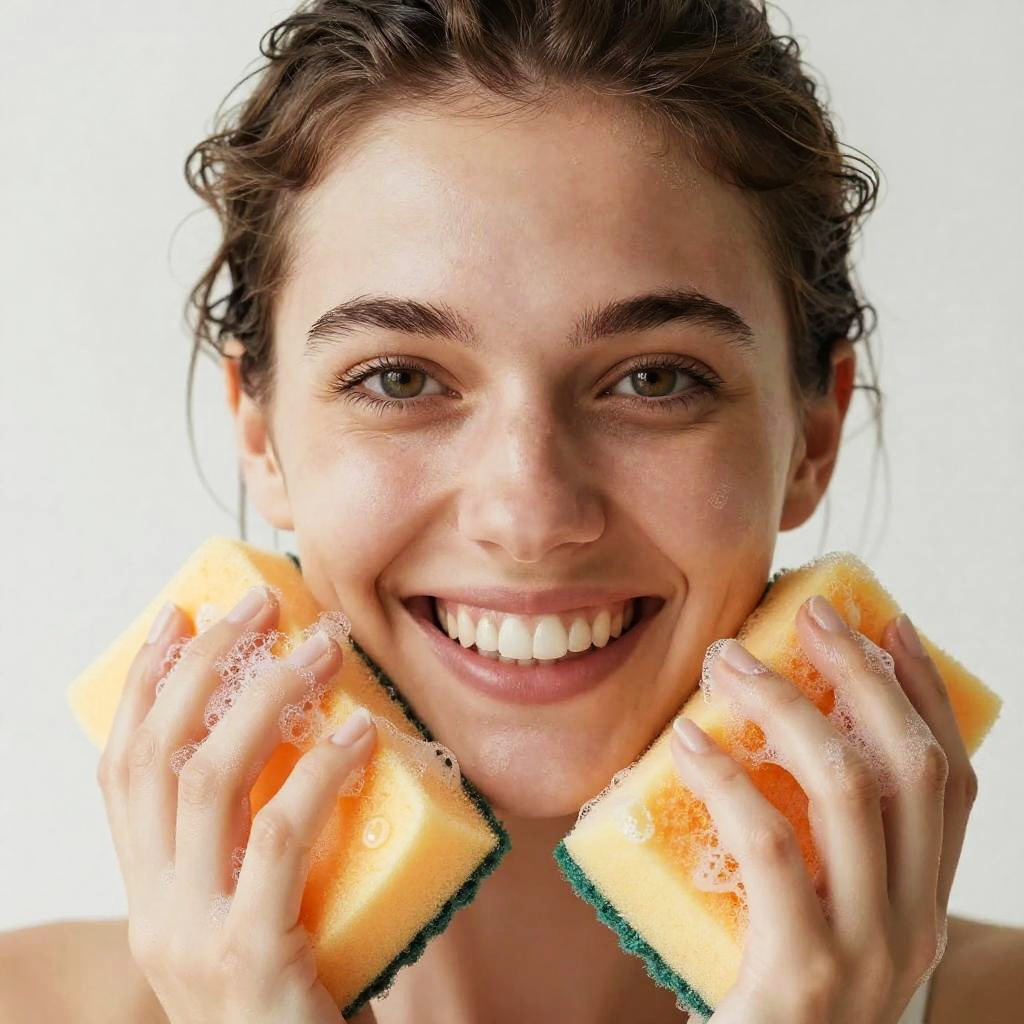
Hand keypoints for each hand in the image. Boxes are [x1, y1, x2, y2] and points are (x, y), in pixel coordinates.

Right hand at [95, 585, 378, 1023]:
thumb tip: (322, 741)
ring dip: (267, 697)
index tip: (179, 615)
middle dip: (205, 664)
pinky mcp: (249, 956)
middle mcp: (154, 910)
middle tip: (263, 603)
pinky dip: (318, 773)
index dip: (144, 684)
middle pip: (156, 756)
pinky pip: (278, 837)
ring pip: (208, 779)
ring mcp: (192, 934)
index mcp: (150, 894)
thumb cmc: (292, 999)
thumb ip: (260, 849)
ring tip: (321, 646)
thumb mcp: (253, 917)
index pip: (122, 769)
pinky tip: (360, 735)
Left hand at [670, 594, 977, 1023]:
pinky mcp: (803, 976)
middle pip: (911, 768)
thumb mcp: (815, 928)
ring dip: (787, 705)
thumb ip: (809, 858)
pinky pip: (771, 846)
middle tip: (807, 612)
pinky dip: (729, 779)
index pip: (952, 782)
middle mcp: (913, 926)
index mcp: (922, 907)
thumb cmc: (775, 1008)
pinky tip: (688, 740)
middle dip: (862, 673)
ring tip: (726, 659)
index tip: (889, 624)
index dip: (927, 694)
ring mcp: (868, 954)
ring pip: (848, 788)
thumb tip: (742, 745)